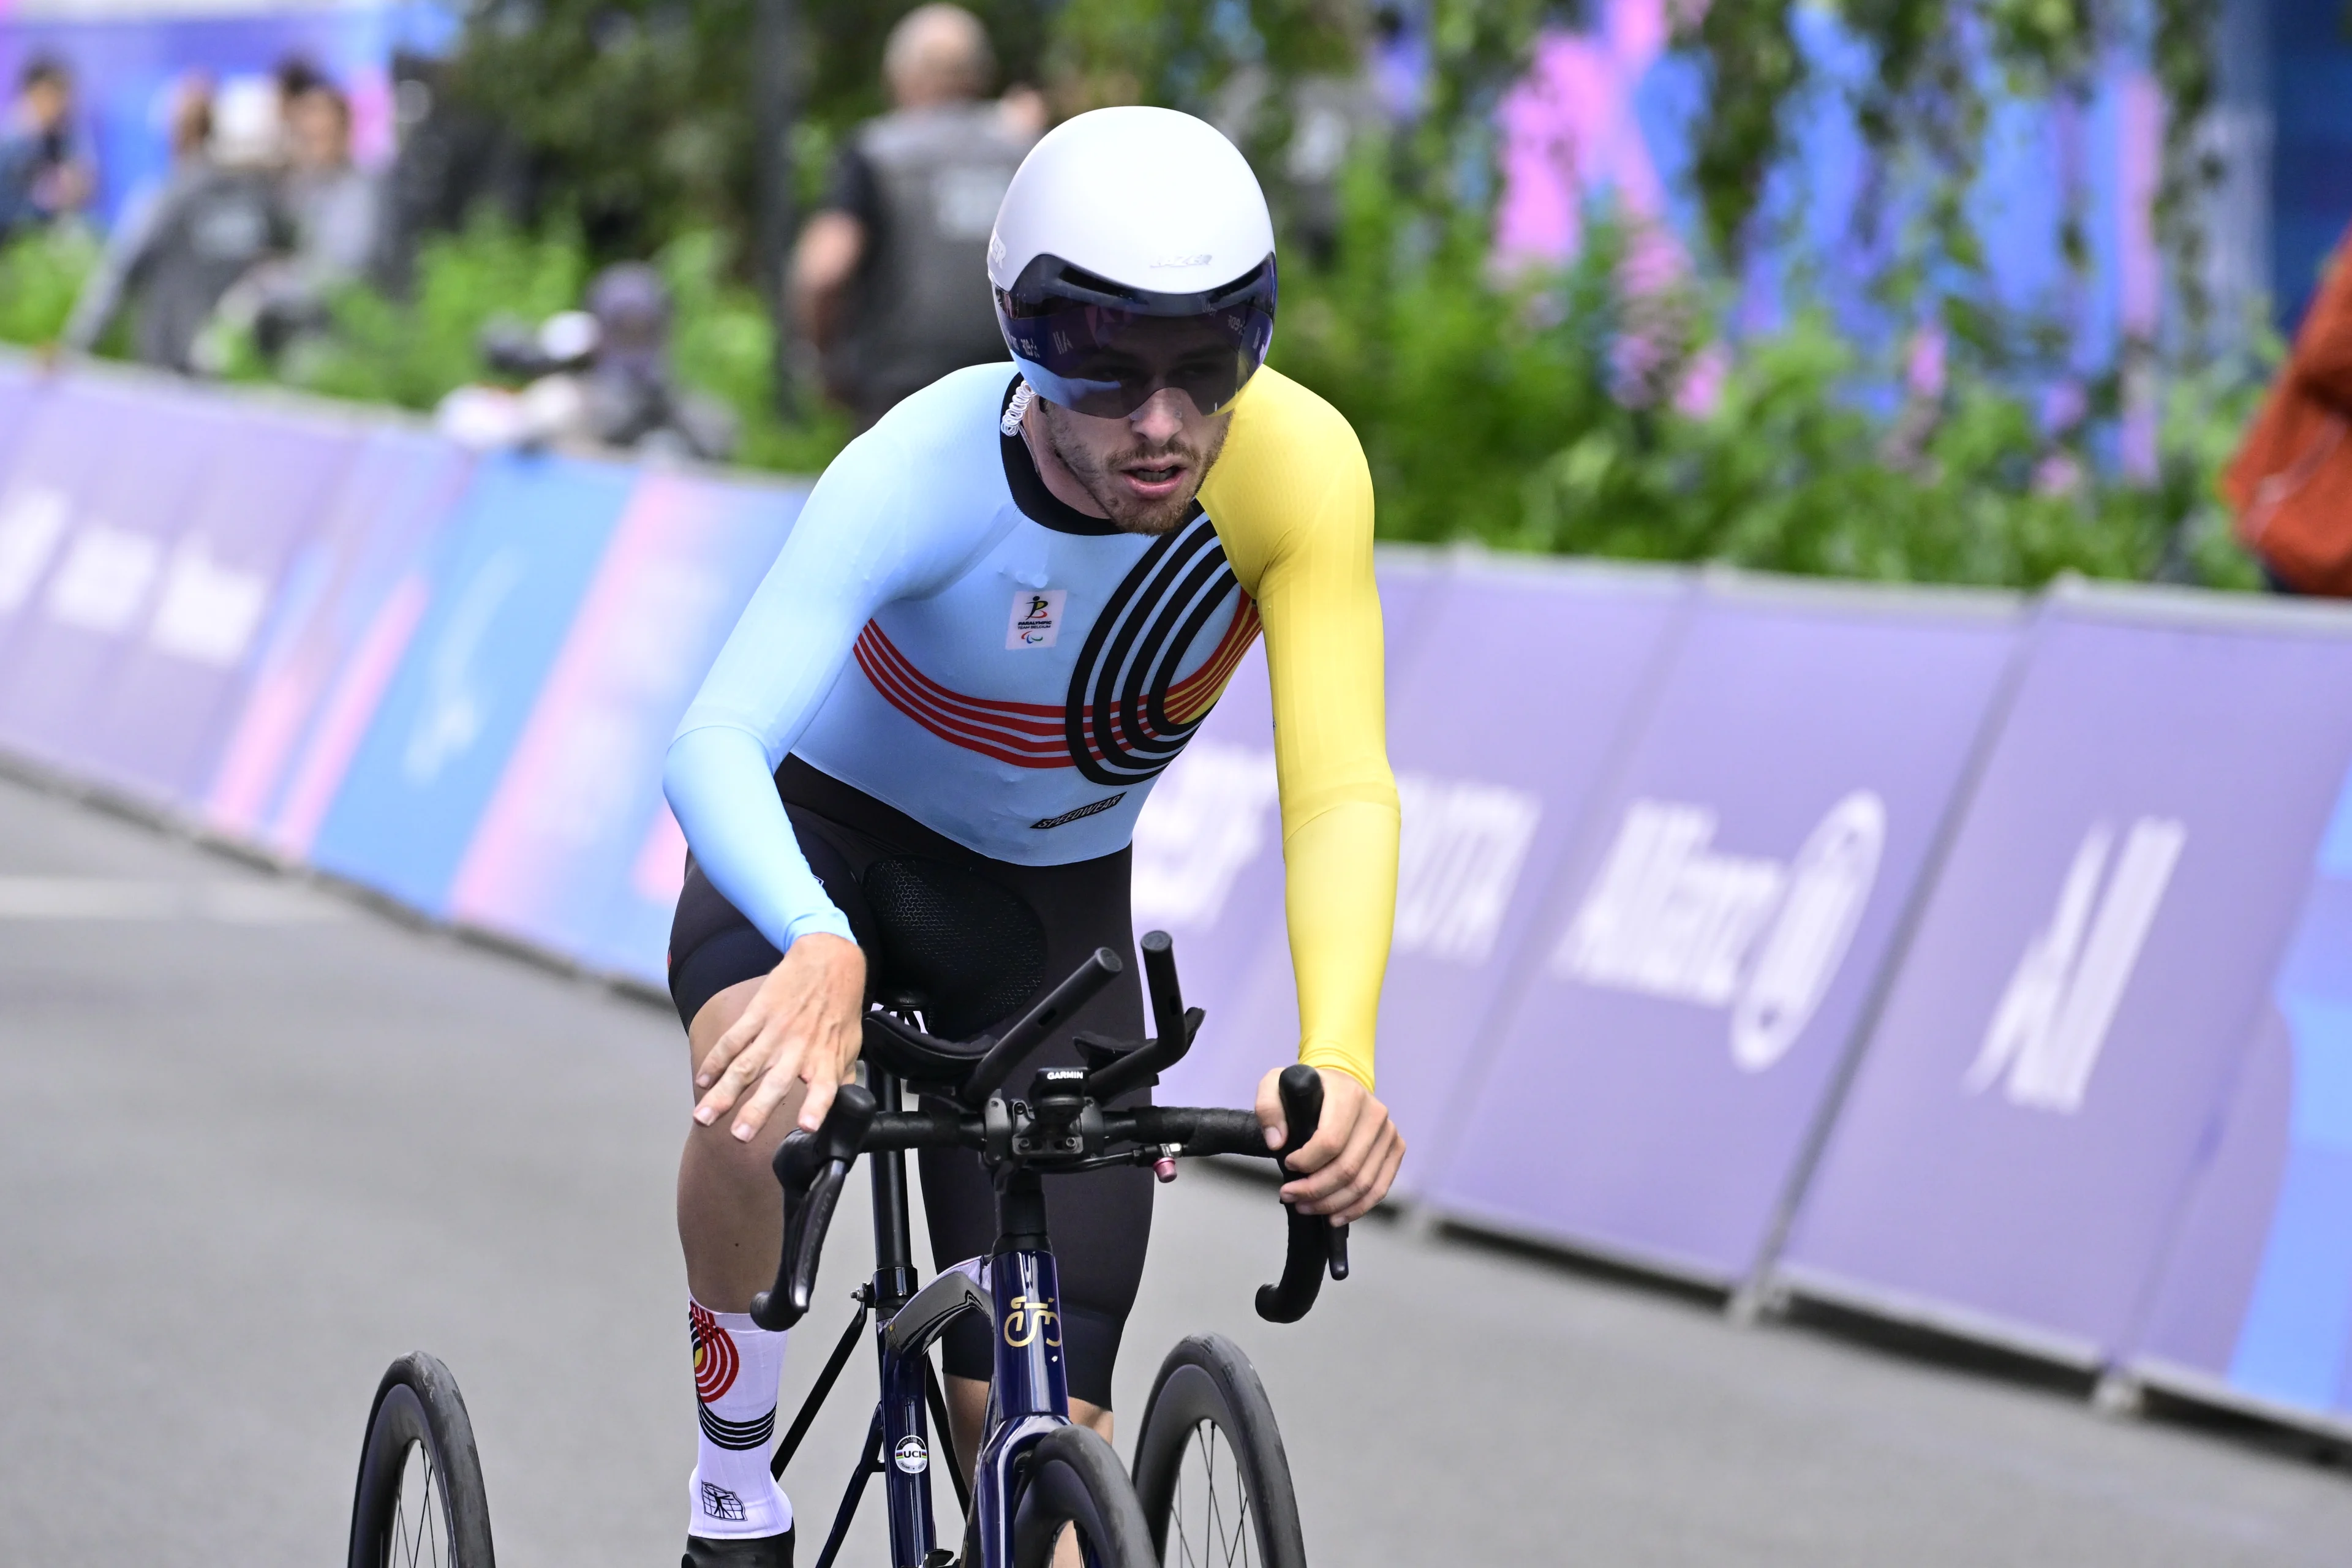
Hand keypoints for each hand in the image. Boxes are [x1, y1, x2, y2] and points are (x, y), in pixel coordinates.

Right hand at [692, 934, 864, 1140]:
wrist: (828, 960)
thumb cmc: (840, 1007)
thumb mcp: (850, 1044)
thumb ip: (842, 1078)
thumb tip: (844, 1108)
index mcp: (825, 1058)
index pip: (825, 1088)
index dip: (817, 1108)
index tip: (808, 1127)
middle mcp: (799, 1048)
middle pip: (775, 1084)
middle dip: (755, 1111)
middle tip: (738, 1135)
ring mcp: (775, 1031)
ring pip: (745, 1067)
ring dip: (722, 1093)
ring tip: (703, 1116)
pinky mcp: (758, 1014)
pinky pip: (733, 1040)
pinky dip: (716, 1060)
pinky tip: (703, 1079)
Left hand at [1255, 1066, 1403, 1223]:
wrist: (1338, 1085)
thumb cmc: (1307, 1089)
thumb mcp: (1276, 1084)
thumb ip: (1269, 1107)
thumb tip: (1277, 1142)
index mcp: (1349, 1095)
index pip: (1331, 1141)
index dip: (1307, 1162)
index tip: (1288, 1166)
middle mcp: (1375, 1113)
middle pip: (1347, 1168)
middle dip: (1314, 1189)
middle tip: (1289, 1196)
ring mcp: (1389, 1133)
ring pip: (1363, 1184)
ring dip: (1332, 1203)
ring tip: (1305, 1207)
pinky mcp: (1395, 1149)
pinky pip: (1379, 1188)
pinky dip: (1356, 1208)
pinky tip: (1334, 1216)